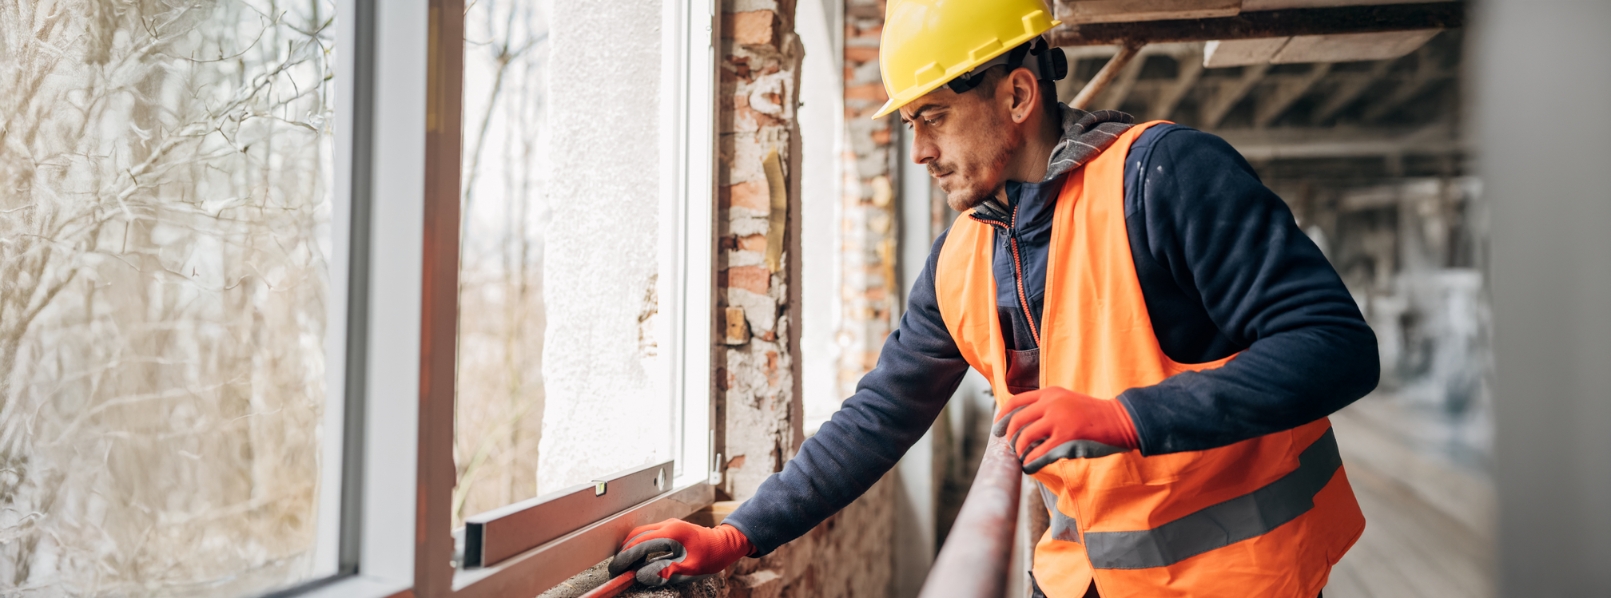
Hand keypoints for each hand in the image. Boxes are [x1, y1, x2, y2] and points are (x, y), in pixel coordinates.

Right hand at [607, 520, 753, 586]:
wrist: (725, 543)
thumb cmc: (712, 555)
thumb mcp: (692, 568)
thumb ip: (668, 571)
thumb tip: (645, 575)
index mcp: (672, 533)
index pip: (641, 542)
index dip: (626, 555)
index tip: (617, 568)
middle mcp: (668, 525)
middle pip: (637, 534)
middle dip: (624, 550)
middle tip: (617, 567)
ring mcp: (669, 524)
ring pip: (642, 532)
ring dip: (631, 546)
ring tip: (624, 563)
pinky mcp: (671, 528)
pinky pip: (649, 533)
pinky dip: (639, 543)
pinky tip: (638, 556)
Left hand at [992, 386, 1139, 472]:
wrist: (1118, 420)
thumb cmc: (1092, 415)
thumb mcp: (1067, 401)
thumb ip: (1047, 407)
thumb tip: (1024, 424)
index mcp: (1050, 393)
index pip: (1015, 402)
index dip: (1002, 417)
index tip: (996, 428)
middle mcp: (1051, 403)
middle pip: (1017, 421)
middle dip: (1008, 437)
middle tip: (1009, 447)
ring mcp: (1058, 420)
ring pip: (1025, 437)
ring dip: (1018, 450)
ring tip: (1021, 457)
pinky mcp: (1065, 437)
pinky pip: (1039, 452)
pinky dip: (1030, 461)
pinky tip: (1029, 466)